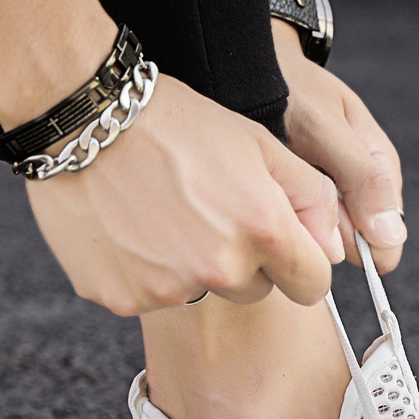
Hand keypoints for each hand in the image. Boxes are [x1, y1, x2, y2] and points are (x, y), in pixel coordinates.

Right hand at [26, 74, 342, 315]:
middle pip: (257, 292)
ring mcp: (169, 289)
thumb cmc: (180, 127)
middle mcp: (221, 270)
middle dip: (246, 262)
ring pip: (206, 295)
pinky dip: (150, 273)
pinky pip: (155, 298)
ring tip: (168, 216)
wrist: (85, 120)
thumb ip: (314, 201)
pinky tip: (135, 231)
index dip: (302, 266)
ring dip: (197, 267)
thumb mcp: (265, 147)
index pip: (313, 287)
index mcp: (264, 233)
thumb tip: (334, 254)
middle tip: (212, 214)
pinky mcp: (124, 298)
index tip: (284, 250)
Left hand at [272, 19, 404, 273]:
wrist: (256, 66)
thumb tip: (392, 237)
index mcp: (381, 168)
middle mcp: (365, 187)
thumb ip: (362, 180)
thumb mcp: (325, 128)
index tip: (319, 224)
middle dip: (322, 230)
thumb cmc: (291, 88)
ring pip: (328, 238)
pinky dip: (287, 215)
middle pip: (355, 242)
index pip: (386, 239)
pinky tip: (270, 190)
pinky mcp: (311, 199)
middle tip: (289, 191)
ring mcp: (338, 194)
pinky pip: (305, 227)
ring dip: (301, 223)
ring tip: (277, 184)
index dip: (352, 242)